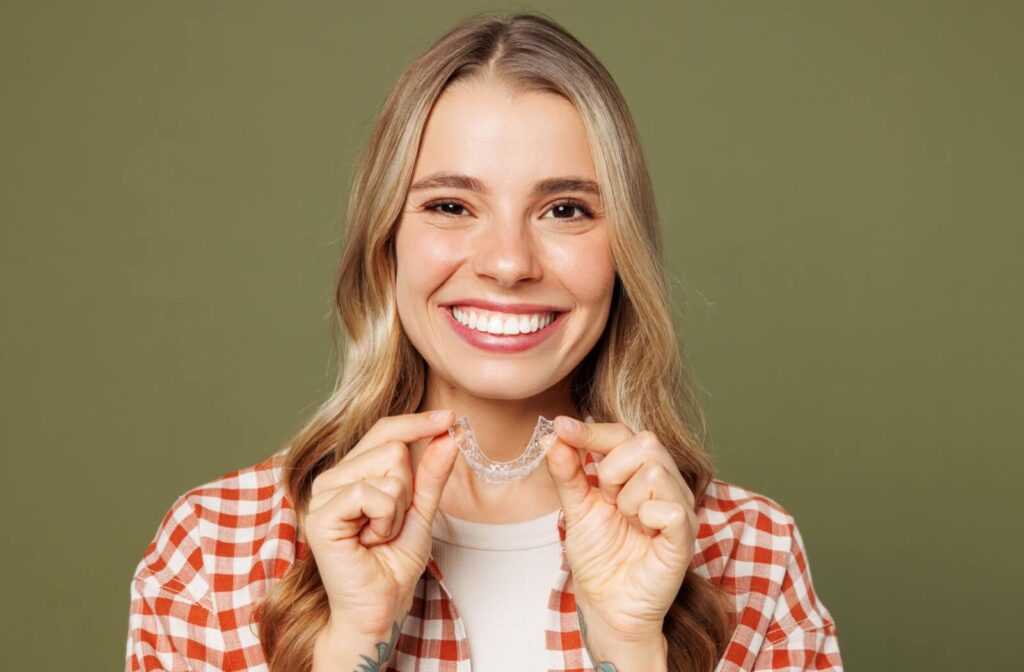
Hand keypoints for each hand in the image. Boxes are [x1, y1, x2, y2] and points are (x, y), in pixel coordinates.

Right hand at [301, 410, 458, 638]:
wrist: (378, 610)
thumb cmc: (393, 566)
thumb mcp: (421, 512)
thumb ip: (431, 475)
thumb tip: (448, 435)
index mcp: (351, 473)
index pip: (384, 431)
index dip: (417, 423)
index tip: (450, 418)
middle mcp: (332, 478)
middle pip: (392, 448)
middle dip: (407, 490)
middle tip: (389, 525)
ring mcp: (322, 494)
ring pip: (387, 469)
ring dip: (397, 509)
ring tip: (378, 536)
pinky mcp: (320, 514)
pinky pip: (371, 493)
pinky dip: (384, 520)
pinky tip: (369, 542)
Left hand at [545, 417, 696, 646]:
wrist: (605, 604)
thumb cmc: (598, 556)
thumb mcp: (575, 507)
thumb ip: (567, 471)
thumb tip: (554, 436)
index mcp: (638, 473)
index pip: (622, 434)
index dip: (591, 431)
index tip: (561, 427)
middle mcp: (665, 484)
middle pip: (646, 442)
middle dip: (613, 470)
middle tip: (607, 500)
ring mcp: (679, 509)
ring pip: (656, 472)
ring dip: (627, 500)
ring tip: (626, 523)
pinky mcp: (685, 537)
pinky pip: (672, 509)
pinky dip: (648, 517)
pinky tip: (642, 533)